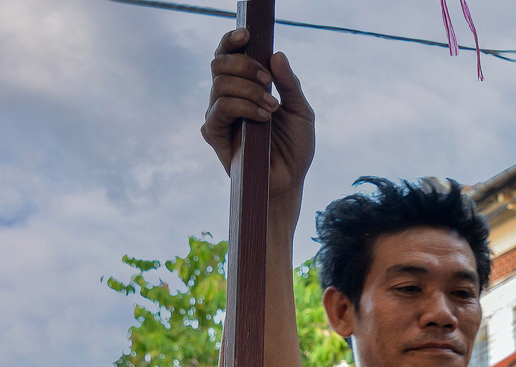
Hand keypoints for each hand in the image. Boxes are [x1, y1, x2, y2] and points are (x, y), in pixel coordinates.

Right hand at [201, 29, 315, 205]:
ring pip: (220, 84)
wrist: (290, 181)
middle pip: (219, 64)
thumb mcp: (301, 112)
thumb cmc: (295, 149)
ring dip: (249, 90)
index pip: (228, 56)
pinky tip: (262, 118)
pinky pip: (220, 109)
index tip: (247, 35)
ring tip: (272, 107)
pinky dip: (243, 107)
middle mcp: (228, 97)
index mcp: (245, 87)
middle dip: (245, 66)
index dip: (231, 41)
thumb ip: (290, 84)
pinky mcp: (215, 134)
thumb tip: (276, 54)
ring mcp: (219, 115)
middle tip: (268, 82)